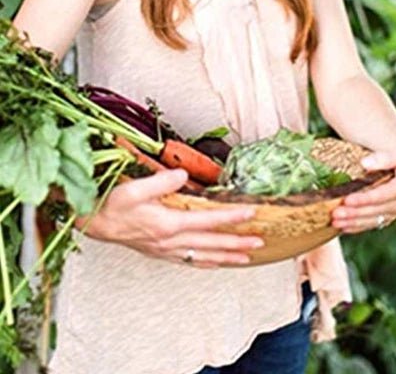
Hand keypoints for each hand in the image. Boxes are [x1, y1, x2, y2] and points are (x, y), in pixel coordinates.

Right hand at [79, 169, 263, 267]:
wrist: (92, 222)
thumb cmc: (111, 204)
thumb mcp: (135, 188)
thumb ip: (161, 182)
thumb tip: (183, 175)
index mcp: (167, 224)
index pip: (207, 221)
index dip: (231, 217)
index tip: (251, 212)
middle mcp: (169, 241)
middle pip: (210, 244)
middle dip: (237, 243)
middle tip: (259, 242)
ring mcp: (165, 249)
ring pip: (202, 256)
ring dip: (226, 257)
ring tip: (247, 257)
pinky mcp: (159, 252)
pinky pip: (189, 261)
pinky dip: (206, 263)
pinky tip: (216, 264)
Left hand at [331, 142, 395, 233]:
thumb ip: (386, 157)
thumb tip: (364, 164)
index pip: (385, 195)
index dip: (366, 199)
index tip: (348, 200)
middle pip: (377, 210)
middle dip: (356, 213)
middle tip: (336, 213)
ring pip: (374, 219)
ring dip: (354, 221)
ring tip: (335, 221)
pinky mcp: (389, 216)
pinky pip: (373, 223)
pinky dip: (358, 226)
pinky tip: (343, 227)